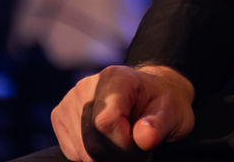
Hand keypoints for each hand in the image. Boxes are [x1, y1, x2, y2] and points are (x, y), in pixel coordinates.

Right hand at [51, 63, 194, 160]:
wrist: (150, 95)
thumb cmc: (162, 104)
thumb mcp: (173, 112)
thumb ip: (159, 125)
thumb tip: (144, 138)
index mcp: (114, 79)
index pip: (105, 124)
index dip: (124, 145)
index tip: (143, 146)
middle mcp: (85, 87)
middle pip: (91, 142)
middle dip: (117, 154)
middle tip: (137, 148)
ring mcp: (69, 102)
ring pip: (81, 151)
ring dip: (105, 157)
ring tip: (125, 142)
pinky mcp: (60, 118)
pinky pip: (73, 152)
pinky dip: (92, 155)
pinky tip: (108, 141)